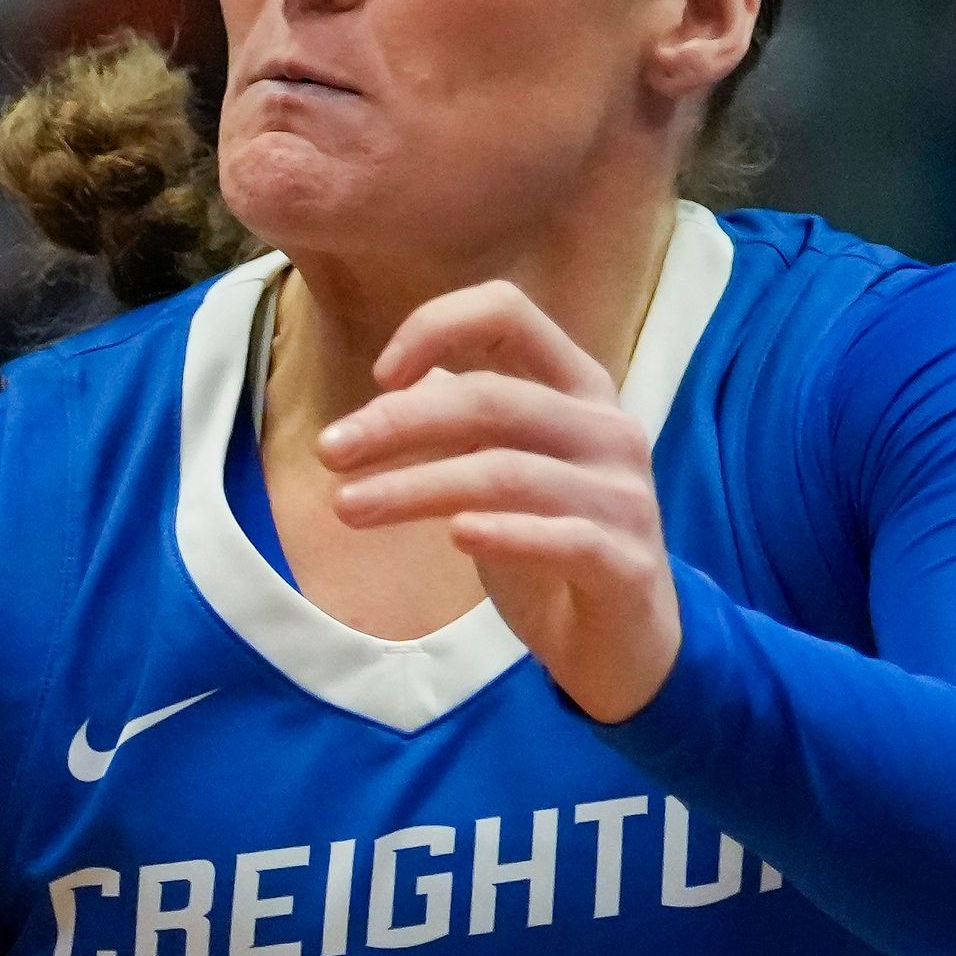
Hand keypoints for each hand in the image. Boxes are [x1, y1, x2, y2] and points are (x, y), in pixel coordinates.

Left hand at [315, 282, 681, 722]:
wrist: (623, 641)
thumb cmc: (550, 542)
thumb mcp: (503, 469)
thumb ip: (464, 422)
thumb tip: (396, 384)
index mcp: (580, 387)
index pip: (509, 314)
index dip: (437, 327)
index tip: (379, 376)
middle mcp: (608, 430)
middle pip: (492, 398)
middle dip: (400, 422)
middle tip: (328, 451)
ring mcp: (624, 496)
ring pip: (508, 473)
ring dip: (416, 486)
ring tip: (347, 506)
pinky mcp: (626, 564)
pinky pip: (562, 539)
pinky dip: (505, 534)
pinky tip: (456, 536)